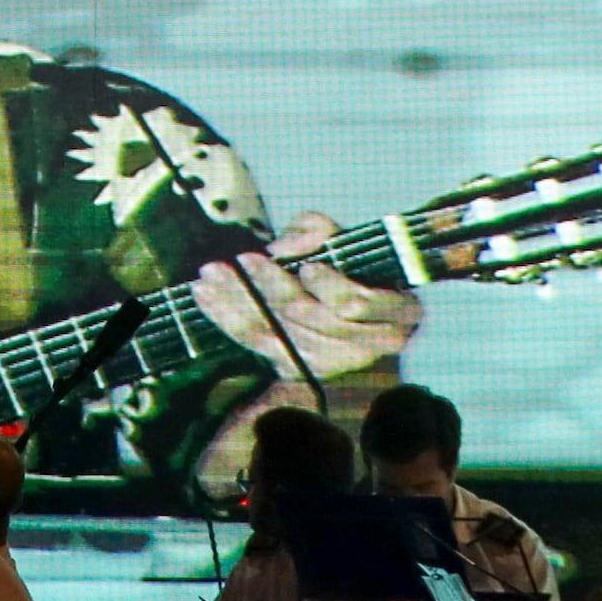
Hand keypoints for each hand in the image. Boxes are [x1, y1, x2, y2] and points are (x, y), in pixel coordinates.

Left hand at [188, 214, 420, 382]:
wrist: (345, 312)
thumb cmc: (348, 265)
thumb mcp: (340, 236)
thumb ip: (318, 230)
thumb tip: (288, 246)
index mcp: (396, 310)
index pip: (359, 303)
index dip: (331, 287)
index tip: (308, 268)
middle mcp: (370, 345)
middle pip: (314, 319)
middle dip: (276, 288)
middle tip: (245, 259)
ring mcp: (333, 363)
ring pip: (281, 334)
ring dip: (242, 301)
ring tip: (211, 274)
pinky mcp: (299, 369)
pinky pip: (256, 343)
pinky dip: (226, 317)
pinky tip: (205, 295)